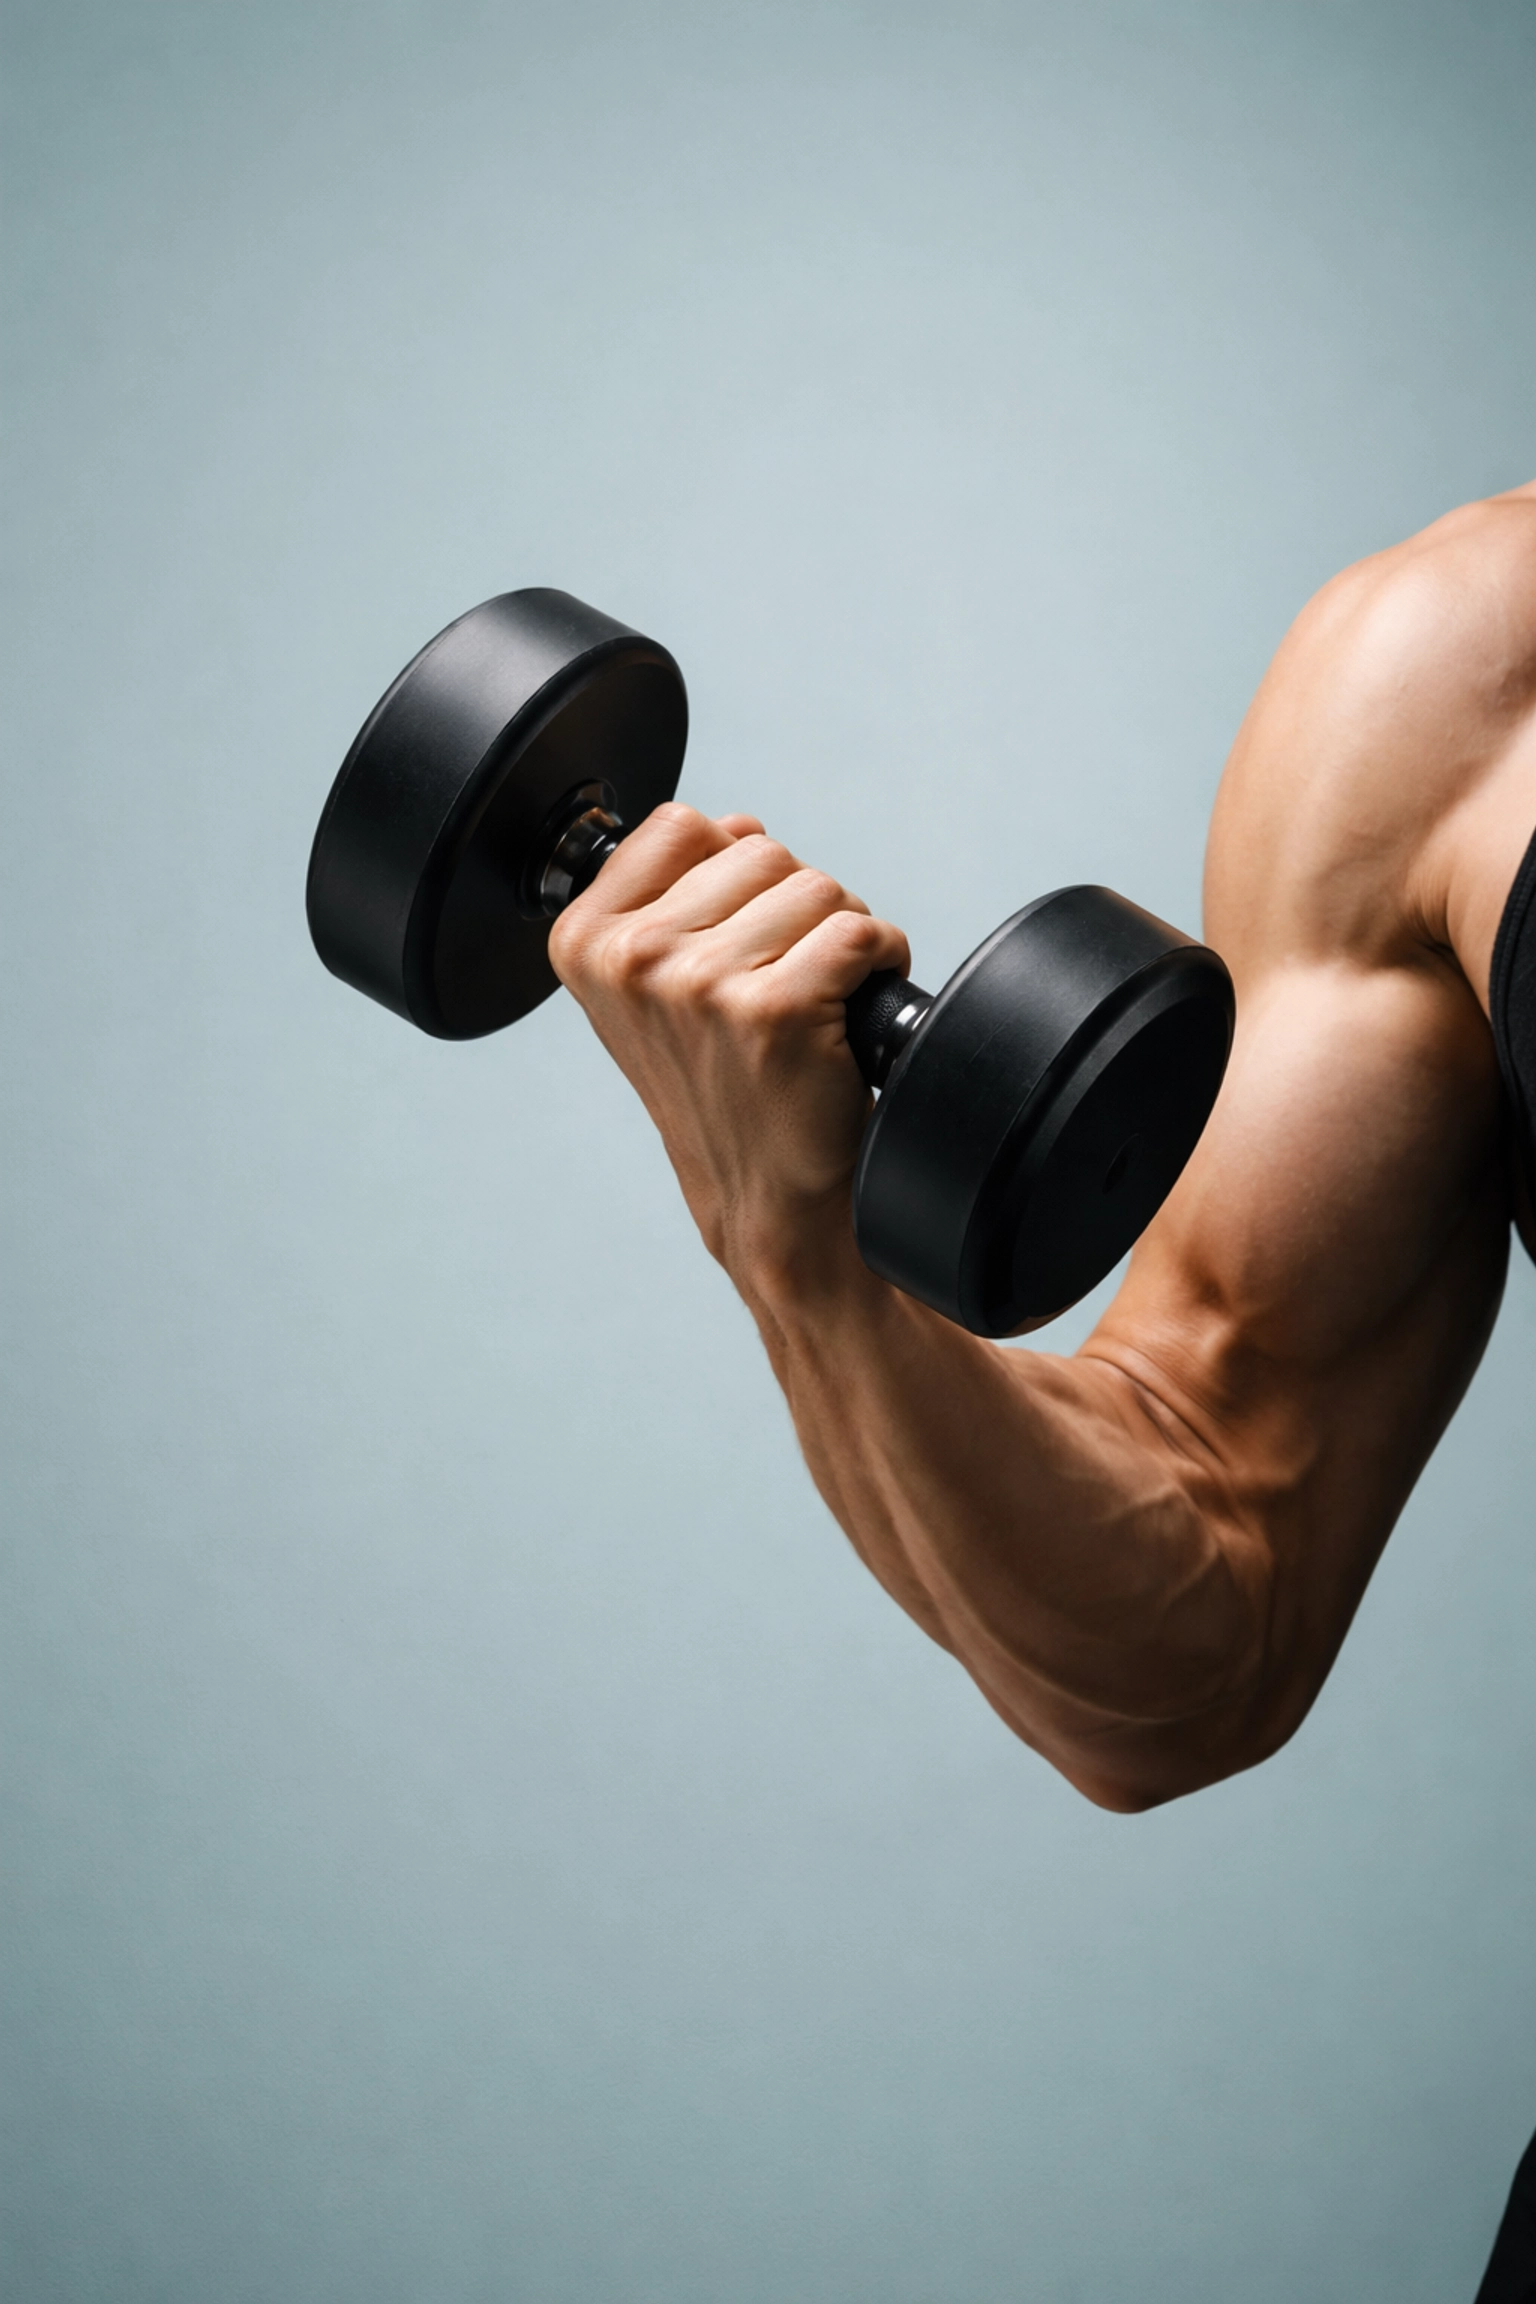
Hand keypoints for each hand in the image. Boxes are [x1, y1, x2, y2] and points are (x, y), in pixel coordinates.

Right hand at [547, 804, 909, 1293]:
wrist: (769, 1199)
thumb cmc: (726, 1092)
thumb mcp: (655, 991)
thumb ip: (674, 898)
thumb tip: (734, 826)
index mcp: (587, 941)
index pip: (683, 825)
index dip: (732, 875)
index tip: (732, 944)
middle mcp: (633, 960)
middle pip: (759, 850)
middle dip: (792, 908)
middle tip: (780, 985)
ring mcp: (700, 985)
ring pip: (817, 887)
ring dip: (838, 938)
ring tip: (813, 1005)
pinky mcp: (774, 1010)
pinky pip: (861, 932)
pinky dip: (879, 964)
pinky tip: (847, 1020)